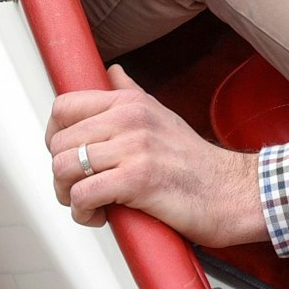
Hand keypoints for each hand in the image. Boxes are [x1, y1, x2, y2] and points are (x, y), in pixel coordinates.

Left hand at [47, 64, 266, 247]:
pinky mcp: (138, 180)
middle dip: (62, 173)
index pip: (64, 107)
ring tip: (89, 204)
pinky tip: (101, 216)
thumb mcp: (161, 115)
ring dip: (68, 195)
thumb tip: (112, 72)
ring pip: (64, 167)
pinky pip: (83, 195)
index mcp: (131, 103)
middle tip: (81, 188)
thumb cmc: (196, 163)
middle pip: (59, 142)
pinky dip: (83, 212)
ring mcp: (134, 148)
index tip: (69, 156)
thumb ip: (130, 94)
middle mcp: (130, 119)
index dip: (55, 136)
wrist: (232, 192)